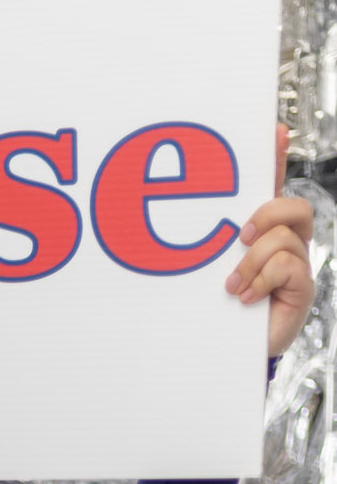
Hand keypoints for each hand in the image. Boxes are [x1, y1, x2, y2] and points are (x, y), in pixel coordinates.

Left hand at [225, 123, 315, 359]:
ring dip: (252, 261)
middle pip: (291, 206)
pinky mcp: (301, 288)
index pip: (273, 184)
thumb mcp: (206, 266)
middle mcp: (284, 242)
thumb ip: (207, 238)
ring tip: (232, 285)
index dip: (277, 156)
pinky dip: (262, 279)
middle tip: (239, 237)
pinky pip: (289, 264)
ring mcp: (296, 264)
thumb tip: (181, 204)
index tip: (273, 131)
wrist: (223, 352)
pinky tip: (246, 298)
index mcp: (261, 230)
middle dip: (265, 214)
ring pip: (283, 237)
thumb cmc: (215, 308)